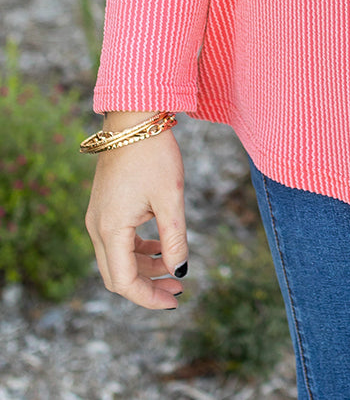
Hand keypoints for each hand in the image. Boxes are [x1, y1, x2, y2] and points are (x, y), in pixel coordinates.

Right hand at [85, 114, 187, 309]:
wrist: (133, 119)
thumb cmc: (153, 154)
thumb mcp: (170, 198)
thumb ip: (174, 238)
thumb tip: (181, 271)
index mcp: (110, 229)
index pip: (124, 282)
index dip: (148, 298)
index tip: (175, 301)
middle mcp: (96, 227)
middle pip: (117, 275)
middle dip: (147, 287)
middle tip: (177, 290)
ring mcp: (97, 217)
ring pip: (117, 258)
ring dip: (143, 269)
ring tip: (174, 271)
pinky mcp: (104, 207)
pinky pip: (117, 240)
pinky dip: (137, 250)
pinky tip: (159, 247)